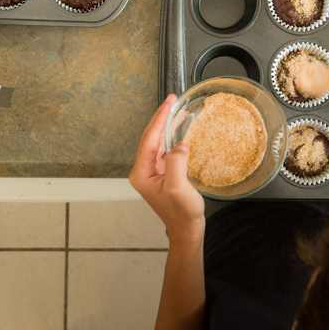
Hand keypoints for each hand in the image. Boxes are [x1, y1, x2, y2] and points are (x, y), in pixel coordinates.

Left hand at [130, 95, 204, 245]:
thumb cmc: (182, 213)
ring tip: (177, 108)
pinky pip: (165, 148)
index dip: (159, 119)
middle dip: (161, 117)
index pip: (149, 139)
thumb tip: (179, 146)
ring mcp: (152, 171)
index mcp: (141, 173)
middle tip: (173, 99)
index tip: (169, 103)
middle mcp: (143, 170)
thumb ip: (176, 164)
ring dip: (167, 124)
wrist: (187, 230)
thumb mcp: (178, 189)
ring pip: (158, 140)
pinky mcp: (162, 172)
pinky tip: (179, 127)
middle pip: (151, 136)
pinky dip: (172, 135)